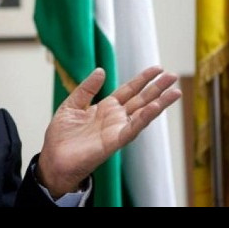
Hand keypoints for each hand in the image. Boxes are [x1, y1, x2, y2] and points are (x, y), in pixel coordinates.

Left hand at [36, 66, 181, 198]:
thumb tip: (101, 70)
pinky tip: (155, 107)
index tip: (157, 68)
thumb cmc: (62, 136)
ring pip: (143, 114)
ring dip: (159, 103)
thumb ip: (86, 88)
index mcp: (106, 108)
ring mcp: (116, 130)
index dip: (142, 79)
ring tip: (175, 92)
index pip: (129, 90)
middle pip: (141, 100)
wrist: (54, 158)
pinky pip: (132, 129)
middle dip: (157, 88)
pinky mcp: (113, 142)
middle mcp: (115, 118)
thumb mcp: (72, 105)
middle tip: (174, 76)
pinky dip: (144, 118)